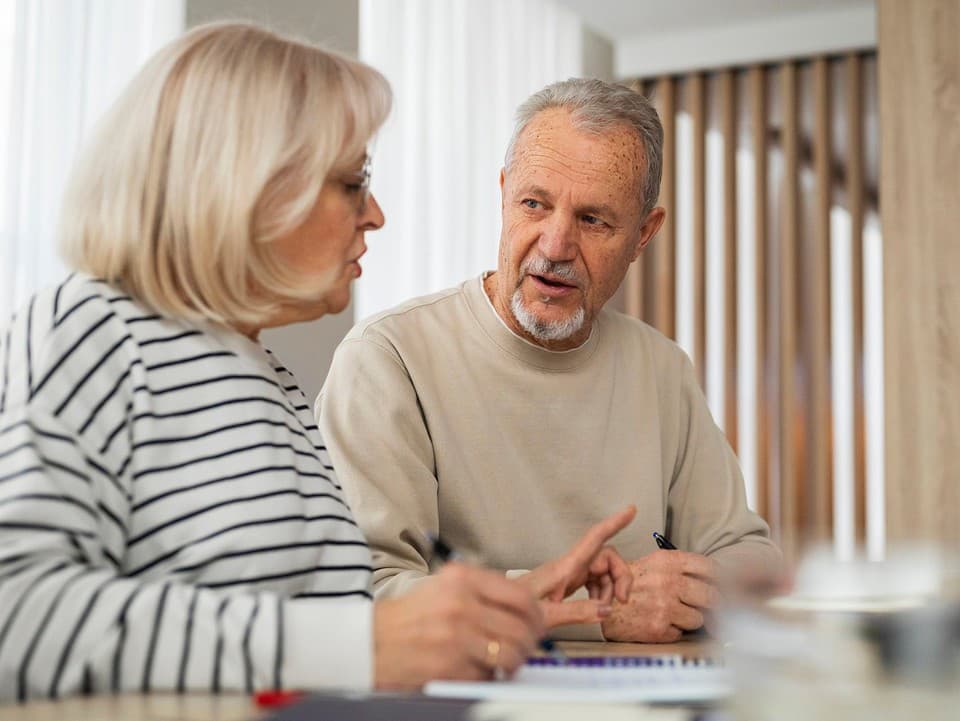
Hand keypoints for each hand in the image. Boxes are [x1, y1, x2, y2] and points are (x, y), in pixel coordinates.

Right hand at [373, 563, 543, 688]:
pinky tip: (480, 669)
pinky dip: (490, 676)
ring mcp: (456, 637)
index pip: (521, 596)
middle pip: (521, 628)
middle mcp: (461, 605)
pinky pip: (488, 675)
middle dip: (530, 642)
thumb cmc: (411, 616)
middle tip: (526, 645)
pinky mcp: (451, 667)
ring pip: (511, 654)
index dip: (536, 614)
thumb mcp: (447, 587)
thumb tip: (526, 606)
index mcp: (463, 579)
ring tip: (507, 661)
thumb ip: (484, 590)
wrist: (372, 642)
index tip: (536, 623)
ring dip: (515, 661)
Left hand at [520, 505, 635, 627]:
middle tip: (622, 600)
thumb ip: (578, 612)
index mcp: (565, 566)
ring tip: (604, 610)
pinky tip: (595, 607)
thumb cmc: (515, 609)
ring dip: (610, 589)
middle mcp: (569, 565)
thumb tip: (608, 610)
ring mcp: (569, 573)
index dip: (614, 523)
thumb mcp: (547, 615)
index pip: (594, 538)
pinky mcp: (567, 582)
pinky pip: (593, 581)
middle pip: (607, 557)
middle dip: (621, 575)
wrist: (501, 610)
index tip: (630, 511)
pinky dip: (601, 594)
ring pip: (602, 571)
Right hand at [601, 550, 718, 642]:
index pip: (708, 567)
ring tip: (676, 614)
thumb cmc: (627, 584)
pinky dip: (675, 630)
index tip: (720, 584)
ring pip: (699, 618)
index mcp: (666, 562)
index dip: (719, 577)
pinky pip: (682, 633)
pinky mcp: (659, 628)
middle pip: (711, 596)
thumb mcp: (652, 563)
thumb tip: (713, 576)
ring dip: (691, 619)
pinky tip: (662, 623)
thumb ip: (680, 567)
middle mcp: (667, 582)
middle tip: (708, 605)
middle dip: (712, 602)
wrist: (601, 605)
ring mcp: (664, 607)